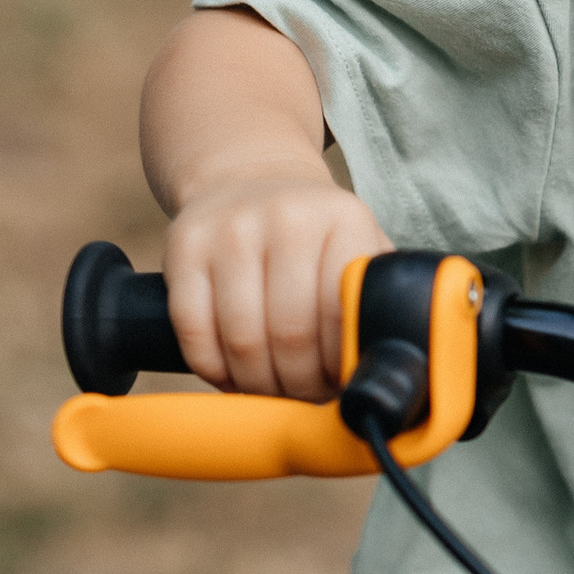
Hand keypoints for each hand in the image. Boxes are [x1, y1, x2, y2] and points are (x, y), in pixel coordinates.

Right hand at [162, 173, 387, 400]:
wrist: (249, 177)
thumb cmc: (315, 236)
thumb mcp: (358, 246)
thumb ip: (376, 298)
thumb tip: (391, 370)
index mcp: (344, 221)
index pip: (342, 317)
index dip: (339, 367)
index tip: (340, 386)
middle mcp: (287, 217)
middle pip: (291, 336)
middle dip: (299, 385)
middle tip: (304, 397)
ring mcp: (230, 229)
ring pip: (242, 340)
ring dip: (257, 384)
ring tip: (272, 390)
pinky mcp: (183, 244)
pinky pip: (193, 330)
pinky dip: (213, 369)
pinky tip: (232, 377)